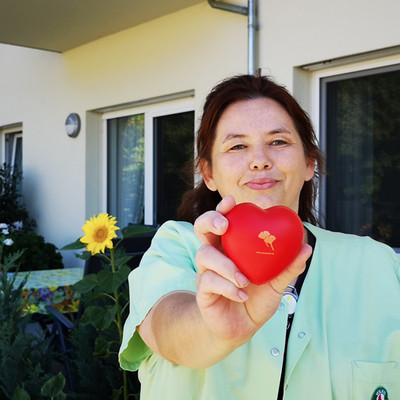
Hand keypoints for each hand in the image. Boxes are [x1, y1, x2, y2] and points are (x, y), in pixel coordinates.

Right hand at [194, 196, 311, 345]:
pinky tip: (243, 296)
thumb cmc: (256, 299)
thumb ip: (287, 267)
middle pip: (202, 228)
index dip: (224, 209)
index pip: (223, 221)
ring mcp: (205, 273)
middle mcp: (215, 255)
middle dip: (210, 221)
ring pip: (204, 255)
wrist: (241, 328)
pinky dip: (228, 288)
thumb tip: (306, 247)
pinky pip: (209, 282)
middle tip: (224, 226)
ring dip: (225, 264)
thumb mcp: (276, 284)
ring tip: (244, 279)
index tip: (232, 201)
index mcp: (231, 247)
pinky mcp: (203, 292)